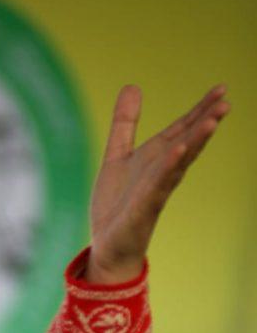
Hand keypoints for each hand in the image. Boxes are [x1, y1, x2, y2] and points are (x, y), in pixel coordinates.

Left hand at [86, 84, 229, 283]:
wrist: (107, 246)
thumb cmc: (116, 205)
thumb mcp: (117, 155)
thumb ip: (125, 123)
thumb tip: (132, 85)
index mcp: (156, 158)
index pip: (183, 130)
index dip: (200, 110)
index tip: (221, 89)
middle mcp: (161, 172)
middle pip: (188, 143)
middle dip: (206, 122)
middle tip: (226, 101)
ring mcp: (156, 189)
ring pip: (180, 162)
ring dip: (196, 142)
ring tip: (212, 120)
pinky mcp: (145, 207)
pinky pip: (160, 184)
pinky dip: (169, 167)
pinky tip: (179, 150)